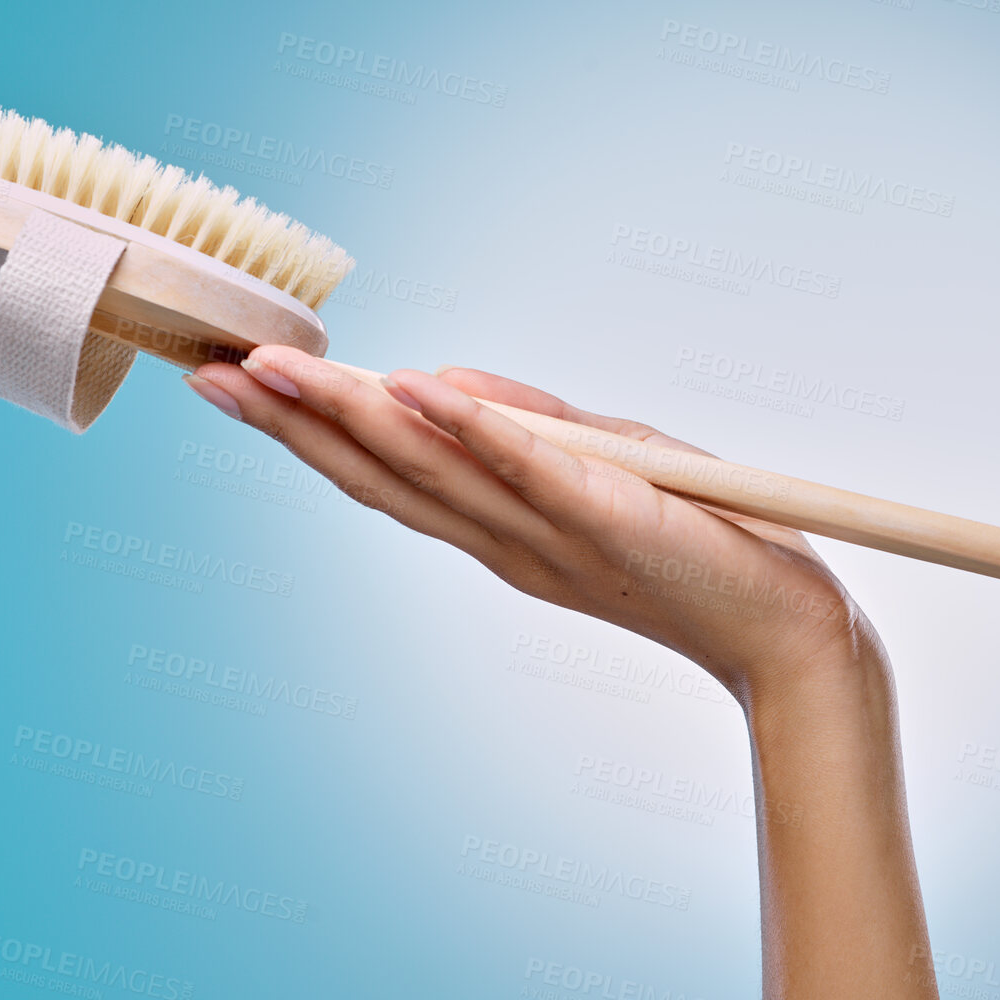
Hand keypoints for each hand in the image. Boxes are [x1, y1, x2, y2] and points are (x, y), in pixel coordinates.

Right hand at [186, 347, 883, 709]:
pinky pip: (541, 473)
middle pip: (386, 476)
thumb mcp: (606, 466)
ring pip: (438, 476)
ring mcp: (557, 536)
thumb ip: (525, 425)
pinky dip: (482, 433)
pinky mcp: (619, 523)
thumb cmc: (702, 540)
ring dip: (357, 420)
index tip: (231, 377)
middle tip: (210, 371)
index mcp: (500, 531)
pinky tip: (422, 393)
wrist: (789, 629)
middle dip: (296, 423)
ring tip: (279, 372)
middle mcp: (509, 542)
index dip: (306, 429)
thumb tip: (433, 378)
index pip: (386, 475)